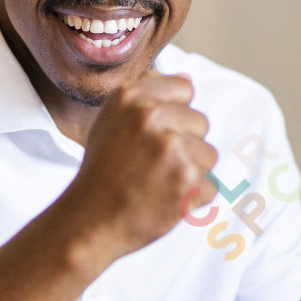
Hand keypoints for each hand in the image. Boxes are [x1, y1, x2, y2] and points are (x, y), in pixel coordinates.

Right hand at [55, 70, 216, 263]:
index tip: (151, 136)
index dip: (173, 114)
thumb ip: (147, 94)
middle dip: (183, 144)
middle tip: (149, 165)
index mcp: (131, 95)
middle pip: (200, 122)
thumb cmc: (103, 170)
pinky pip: (210, 186)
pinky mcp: (188, 181)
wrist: (90, 220)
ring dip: (190, 172)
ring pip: (208, 154)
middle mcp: (151, 116)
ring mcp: (172, 148)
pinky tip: (163, 200)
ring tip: (156, 183)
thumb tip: (187, 79)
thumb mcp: (111, 118)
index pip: (185, 88)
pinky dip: (192, 199)